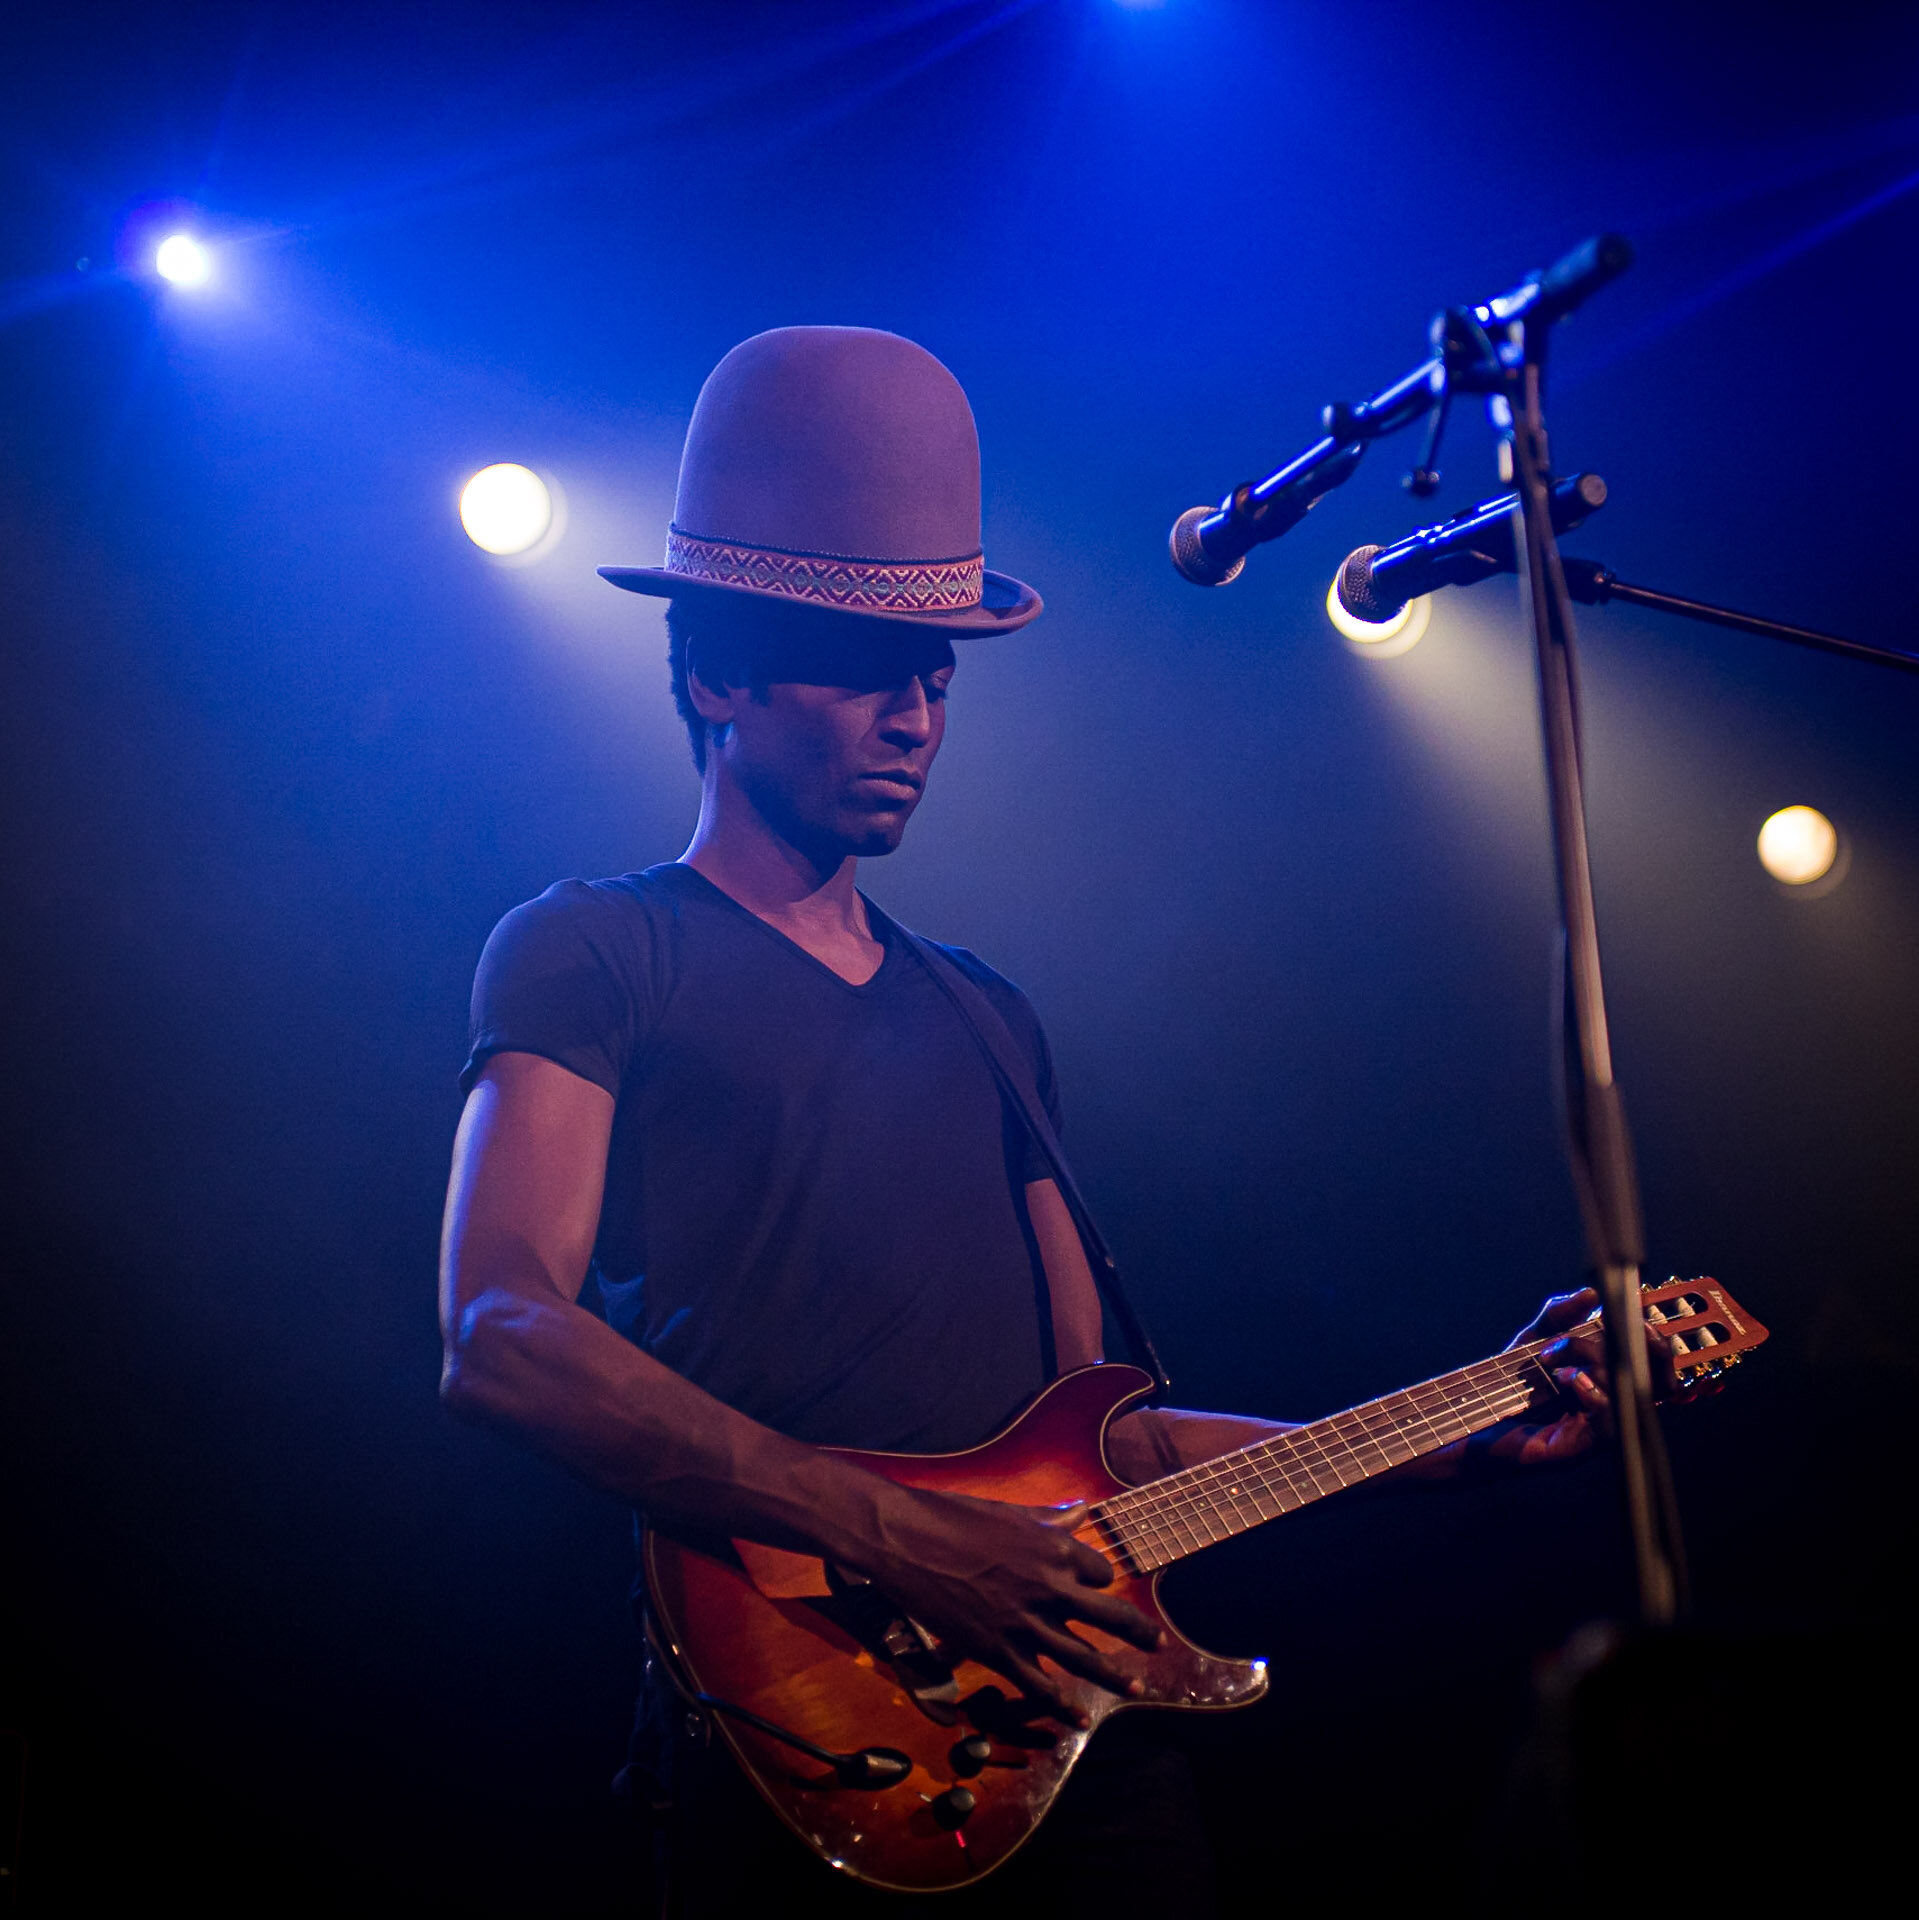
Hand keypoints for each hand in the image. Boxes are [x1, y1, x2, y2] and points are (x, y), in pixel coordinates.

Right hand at [857, 1487, 1163, 1725]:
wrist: (903, 1540)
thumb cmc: (952, 1516)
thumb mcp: (1008, 1512)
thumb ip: (1049, 1517)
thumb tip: (1081, 1509)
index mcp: (1054, 1548)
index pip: (1099, 1571)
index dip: (1099, 1578)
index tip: (1095, 1584)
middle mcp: (1048, 1587)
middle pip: (1109, 1615)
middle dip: (1139, 1633)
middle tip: (1161, 1645)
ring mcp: (1023, 1623)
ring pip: (1082, 1657)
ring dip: (1114, 1676)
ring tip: (1138, 1688)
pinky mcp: (995, 1650)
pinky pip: (1037, 1684)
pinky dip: (1060, 1705)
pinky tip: (1077, 1719)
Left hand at [1482, 1285, 1683, 1469]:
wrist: (1478, 1416)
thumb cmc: (1511, 1382)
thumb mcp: (1533, 1339)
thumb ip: (1558, 1315)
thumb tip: (1591, 1294)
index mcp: (1609, 1379)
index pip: (1656, 1362)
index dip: (1654, 1337)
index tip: (1633, 1312)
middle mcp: (1613, 1404)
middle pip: (1660, 1379)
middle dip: (1640, 1347)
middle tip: (1609, 1328)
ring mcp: (1601, 1427)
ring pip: (1630, 1396)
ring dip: (1596, 1365)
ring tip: (1556, 1361)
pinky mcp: (1583, 1447)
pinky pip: (1610, 1424)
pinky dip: (1595, 1395)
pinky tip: (1572, 1381)